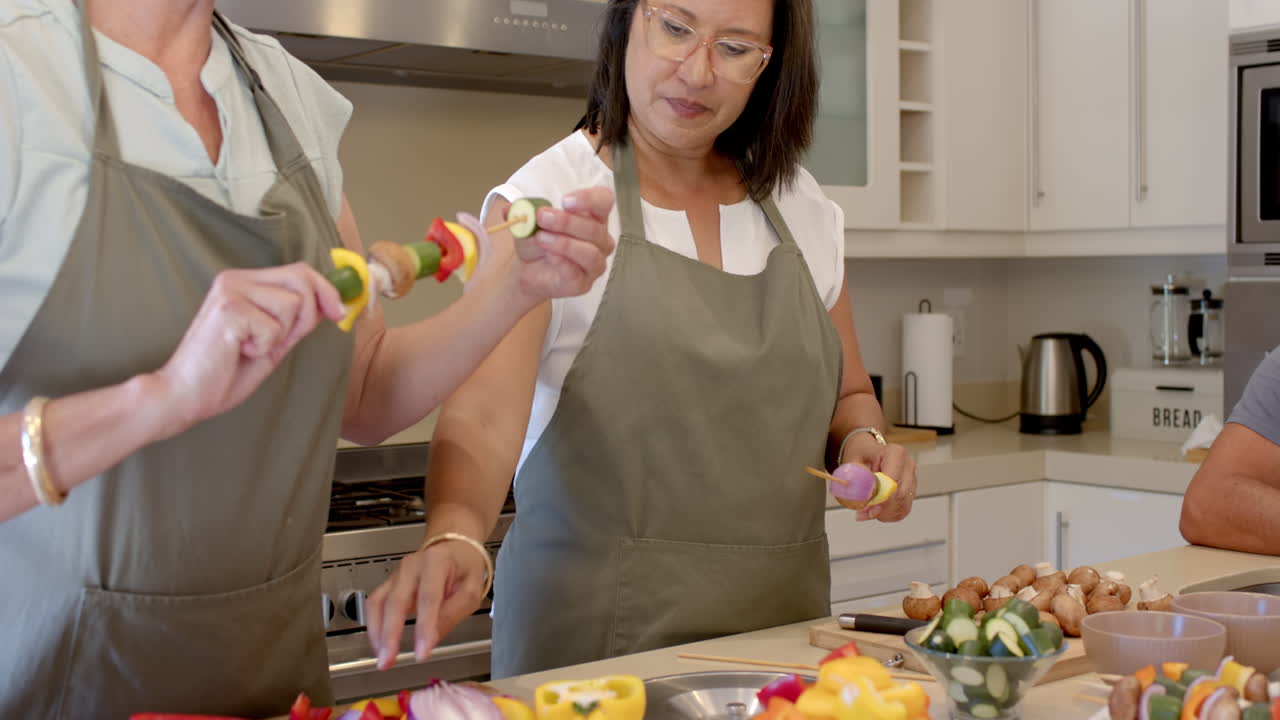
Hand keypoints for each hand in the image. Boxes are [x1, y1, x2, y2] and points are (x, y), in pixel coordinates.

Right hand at [153, 263, 344, 431]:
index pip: (299, 271)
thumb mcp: (273, 340)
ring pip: (293, 304)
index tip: (339, 312)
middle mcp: (235, 279)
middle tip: (279, 341)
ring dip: (281, 335)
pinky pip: (275, 327)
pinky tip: (239, 351)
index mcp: (244, 282)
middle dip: (306, 315)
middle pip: (301, 280)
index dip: (326, 290)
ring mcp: (230, 291)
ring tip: (250, 346)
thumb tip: (331, 302)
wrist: (187, 394)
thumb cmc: (226, 371)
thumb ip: (296, 318)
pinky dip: (264, 347)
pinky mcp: (229, 309)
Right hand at [365, 539, 488, 669]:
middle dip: (390, 634)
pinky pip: (374, 605)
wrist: (454, 549)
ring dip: (377, 633)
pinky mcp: (388, 584)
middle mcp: (412, 566)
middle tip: (389, 660)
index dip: (424, 627)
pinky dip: (374, 627)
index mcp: (436, 562)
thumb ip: (451, 615)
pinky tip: (380, 644)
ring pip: (378, 603)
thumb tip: (431, 640)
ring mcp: (396, 574)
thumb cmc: (464, 569)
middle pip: (395, 600)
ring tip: (382, 658)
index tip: (422, 652)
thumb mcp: (470, 592)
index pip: (428, 598)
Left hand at [511, 187, 616, 301]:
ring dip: (564, 243)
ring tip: (540, 238)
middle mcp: (600, 240)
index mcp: (594, 217)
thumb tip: (513, 208)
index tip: (565, 201)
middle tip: (541, 217)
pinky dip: (562, 262)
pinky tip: (549, 255)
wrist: (527, 269)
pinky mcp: (582, 283)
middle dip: (567, 221)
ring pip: (590, 253)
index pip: (604, 201)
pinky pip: (577, 272)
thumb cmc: (538, 240)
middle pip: (594, 228)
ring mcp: (594, 264)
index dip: (590, 199)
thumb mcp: (528, 219)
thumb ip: (523, 210)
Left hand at [843, 438, 916, 522]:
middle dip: (881, 509)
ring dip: (883, 514)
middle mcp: (908, 466)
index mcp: (896, 454)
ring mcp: (912, 479)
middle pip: (900, 496)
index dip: (881, 499)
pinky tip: (876, 511)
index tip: (867, 507)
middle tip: (863, 512)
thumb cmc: (861, 454)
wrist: (866, 452)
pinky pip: (903, 509)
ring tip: (866, 511)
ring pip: (903, 505)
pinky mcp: (910, 491)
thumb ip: (858, 481)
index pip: (894, 483)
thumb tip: (865, 499)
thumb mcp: (852, 463)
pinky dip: (888, 514)